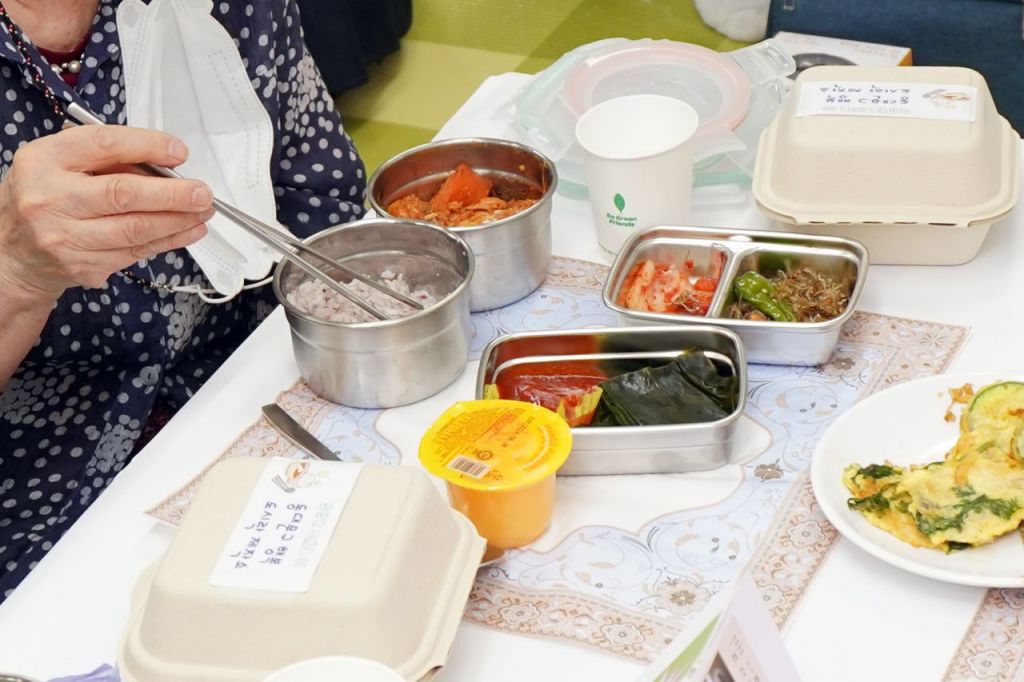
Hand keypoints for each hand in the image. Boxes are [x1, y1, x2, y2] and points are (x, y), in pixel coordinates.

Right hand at [0, 124, 214, 305]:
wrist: (13, 252)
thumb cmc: (45, 197)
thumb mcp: (59, 163)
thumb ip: (106, 158)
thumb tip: (166, 164)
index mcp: (44, 161)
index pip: (103, 146)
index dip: (147, 146)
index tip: (179, 152)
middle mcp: (51, 200)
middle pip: (123, 194)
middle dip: (173, 194)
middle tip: (203, 192)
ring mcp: (66, 238)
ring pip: (136, 230)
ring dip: (178, 220)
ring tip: (203, 211)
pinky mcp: (84, 266)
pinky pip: (137, 252)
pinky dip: (169, 240)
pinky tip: (189, 230)